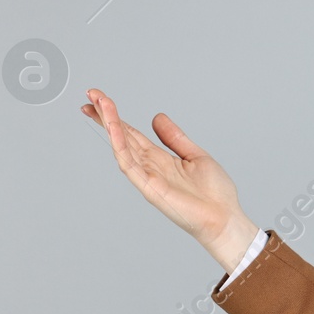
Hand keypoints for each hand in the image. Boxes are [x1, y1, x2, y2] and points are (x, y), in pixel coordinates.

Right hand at [81, 88, 259, 272]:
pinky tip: (113, 128)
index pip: (131, 133)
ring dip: (110, 124)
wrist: (224, 218)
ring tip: (99, 103)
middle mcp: (149, 166)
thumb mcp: (196, 155)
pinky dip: (120, 145)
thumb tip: (157, 117)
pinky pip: (130, 163)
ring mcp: (147, 177)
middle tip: (89, 95)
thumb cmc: (214, 194)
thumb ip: (174, 138)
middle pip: (121, 136)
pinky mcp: (149, 188)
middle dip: (105, 115)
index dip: (116, 116)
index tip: (100, 99)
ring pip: (122, 146)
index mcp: (160, 158)